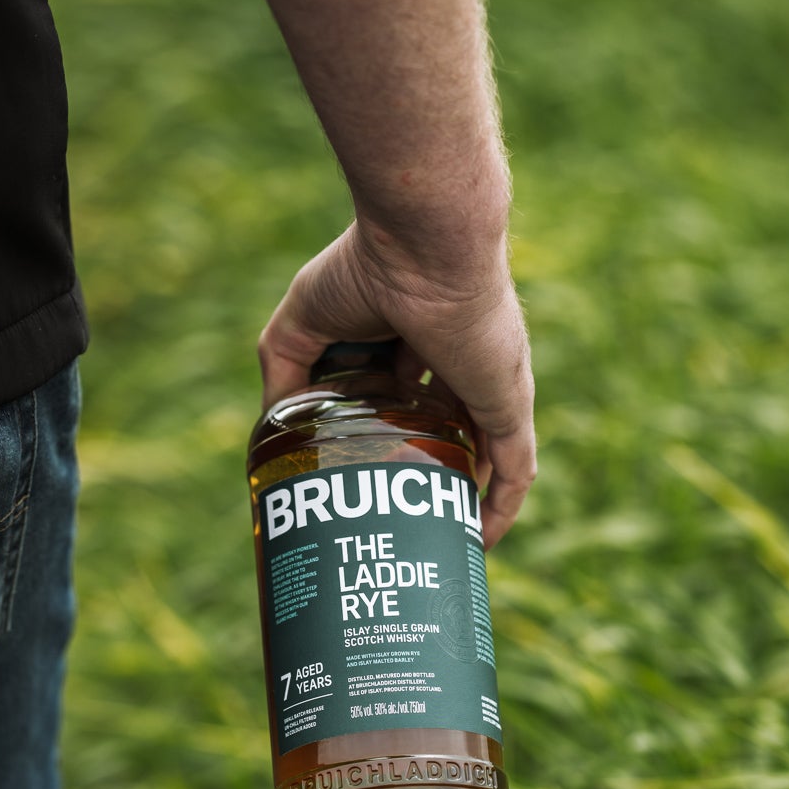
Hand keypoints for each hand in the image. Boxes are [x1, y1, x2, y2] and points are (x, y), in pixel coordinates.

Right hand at [258, 220, 536, 546]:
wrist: (423, 244)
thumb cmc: (364, 268)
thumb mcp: (300, 326)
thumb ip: (285, 375)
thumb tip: (273, 431)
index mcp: (414, 340)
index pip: (403, 396)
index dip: (384, 433)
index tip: (359, 473)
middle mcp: (456, 366)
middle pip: (441, 431)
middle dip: (423, 472)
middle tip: (393, 520)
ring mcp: (486, 387)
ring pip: (480, 456)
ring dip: (462, 498)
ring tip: (436, 544)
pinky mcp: (507, 403)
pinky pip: (515, 469)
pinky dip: (501, 507)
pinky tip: (482, 542)